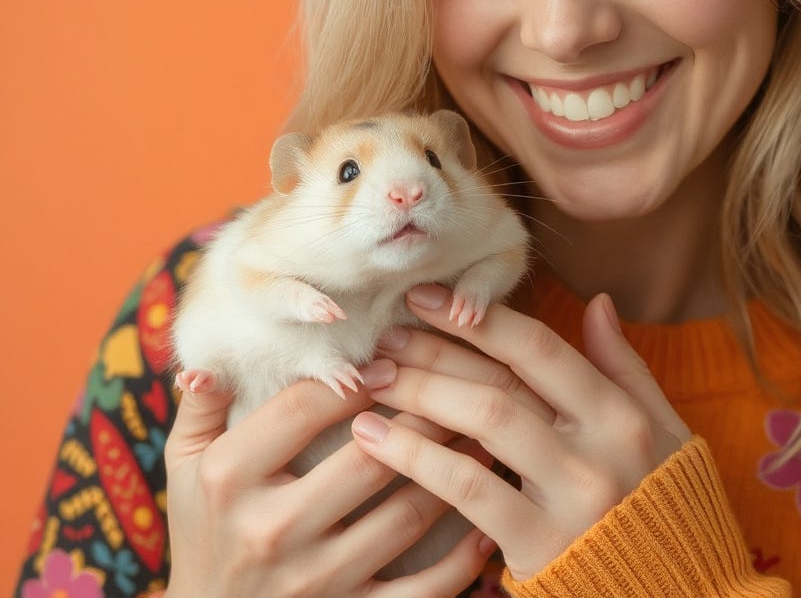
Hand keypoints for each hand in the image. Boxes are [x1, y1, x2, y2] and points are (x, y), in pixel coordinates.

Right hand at [163, 376, 495, 596]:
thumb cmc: (202, 528)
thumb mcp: (184, 464)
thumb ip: (201, 406)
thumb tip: (209, 359)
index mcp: (229, 477)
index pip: (305, 407)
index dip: (354, 377)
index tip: (391, 359)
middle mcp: (271, 529)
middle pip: (368, 456)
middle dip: (421, 414)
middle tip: (458, 384)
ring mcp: (313, 581)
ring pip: (406, 515)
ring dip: (452, 470)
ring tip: (482, 433)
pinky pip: (421, 589)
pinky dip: (462, 558)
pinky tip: (484, 519)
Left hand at [349, 287, 690, 580]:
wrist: (675, 594)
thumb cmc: (659, 505)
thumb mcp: (660, 431)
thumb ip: (624, 367)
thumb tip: (598, 303)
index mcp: (622, 414)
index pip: (539, 348)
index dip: (479, 318)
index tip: (426, 296)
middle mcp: (599, 449)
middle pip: (501, 380)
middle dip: (434, 351)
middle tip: (383, 335)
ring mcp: (571, 499)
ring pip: (483, 421)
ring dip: (419, 393)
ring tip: (371, 378)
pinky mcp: (539, 546)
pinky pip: (468, 489)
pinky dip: (417, 456)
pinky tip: (374, 437)